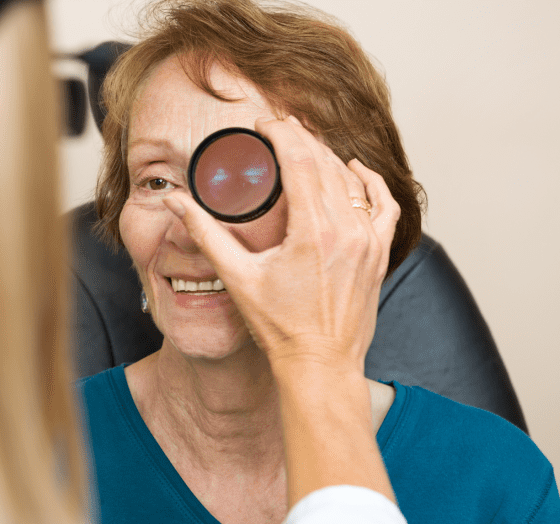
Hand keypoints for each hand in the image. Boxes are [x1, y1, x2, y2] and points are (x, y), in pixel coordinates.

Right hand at [162, 116, 399, 373]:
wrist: (321, 365)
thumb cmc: (279, 327)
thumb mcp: (237, 277)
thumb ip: (206, 233)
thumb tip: (177, 202)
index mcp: (312, 231)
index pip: (301, 160)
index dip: (282, 133)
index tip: (265, 122)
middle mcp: (347, 230)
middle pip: (326, 163)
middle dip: (301, 137)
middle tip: (279, 126)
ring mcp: (368, 241)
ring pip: (352, 180)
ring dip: (328, 156)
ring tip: (305, 143)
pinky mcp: (379, 253)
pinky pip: (383, 204)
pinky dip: (370, 182)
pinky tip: (355, 169)